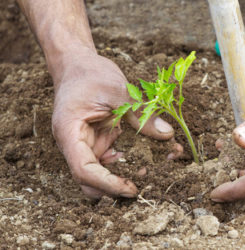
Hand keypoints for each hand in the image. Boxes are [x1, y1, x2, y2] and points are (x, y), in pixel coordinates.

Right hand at [52, 50, 173, 197]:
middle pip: (91, 180)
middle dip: (116, 187)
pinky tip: (155, 153)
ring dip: (129, 173)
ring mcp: (89, 144)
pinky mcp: (102, 140)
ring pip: (106, 171)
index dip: (107, 183)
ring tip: (159, 166)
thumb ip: (140, 113)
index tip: (131, 189)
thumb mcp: (117, 89)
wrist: (78, 64)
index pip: (83, 170)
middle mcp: (77, 144)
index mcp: (69, 133)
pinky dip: (134, 159)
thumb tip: (167, 134)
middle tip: (145, 183)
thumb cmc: (90, 73)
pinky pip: (117, 157)